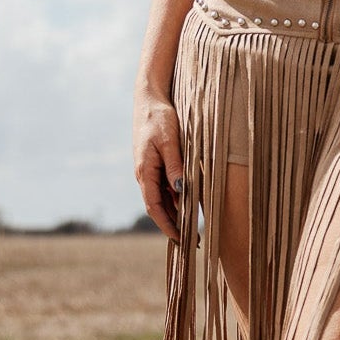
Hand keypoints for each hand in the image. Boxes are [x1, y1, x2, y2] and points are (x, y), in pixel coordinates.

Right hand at [134, 89, 184, 242]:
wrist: (150, 99)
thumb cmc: (159, 118)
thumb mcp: (170, 141)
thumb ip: (175, 166)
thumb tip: (181, 191)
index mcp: (145, 171)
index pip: (154, 207)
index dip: (167, 225)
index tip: (181, 239)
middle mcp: (145, 174)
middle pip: (158, 207)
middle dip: (173, 225)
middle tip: (193, 240)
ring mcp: (149, 170)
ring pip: (162, 198)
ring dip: (175, 213)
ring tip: (194, 227)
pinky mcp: (156, 164)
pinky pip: (165, 186)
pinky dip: (176, 198)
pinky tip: (189, 205)